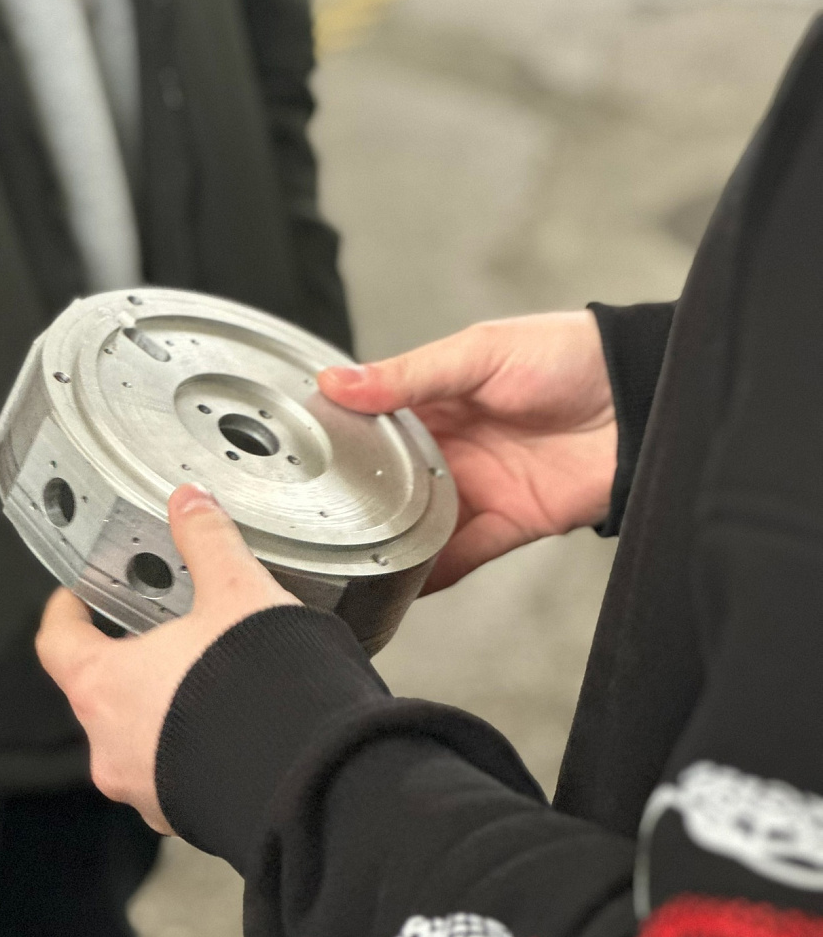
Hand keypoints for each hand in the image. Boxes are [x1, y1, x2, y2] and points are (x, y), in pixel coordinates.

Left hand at [35, 484, 297, 829]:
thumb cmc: (258, 695)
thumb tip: (191, 506)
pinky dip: (195, 745)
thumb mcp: (236, 593)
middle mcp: (113, 747)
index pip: (58, 642)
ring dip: (164, 707)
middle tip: (162, 630)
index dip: (65, 613)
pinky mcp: (188, 814)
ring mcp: (148, 790)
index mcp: (105, 686)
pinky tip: (235, 721)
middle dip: (130, 659)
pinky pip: (177, 771)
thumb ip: (208, 542)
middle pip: (101, 690)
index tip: (75, 597)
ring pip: (140, 736)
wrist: (309, 779)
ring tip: (210, 676)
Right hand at [319, 311, 615, 593]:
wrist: (642, 395)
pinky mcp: (513, 522)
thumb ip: (409, 375)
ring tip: (346, 560)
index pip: (374, 422)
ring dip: (391, 540)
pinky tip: (401, 585)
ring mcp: (480, 486)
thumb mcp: (479, 352)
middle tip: (311, 516)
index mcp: (439, 398)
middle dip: (357, 497)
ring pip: (420, 522)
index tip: (295, 454)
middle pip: (391, 479)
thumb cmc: (567, 354)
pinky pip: (464, 554)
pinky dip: (434, 572)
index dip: (339, 438)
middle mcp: (453, 446)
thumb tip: (337, 380)